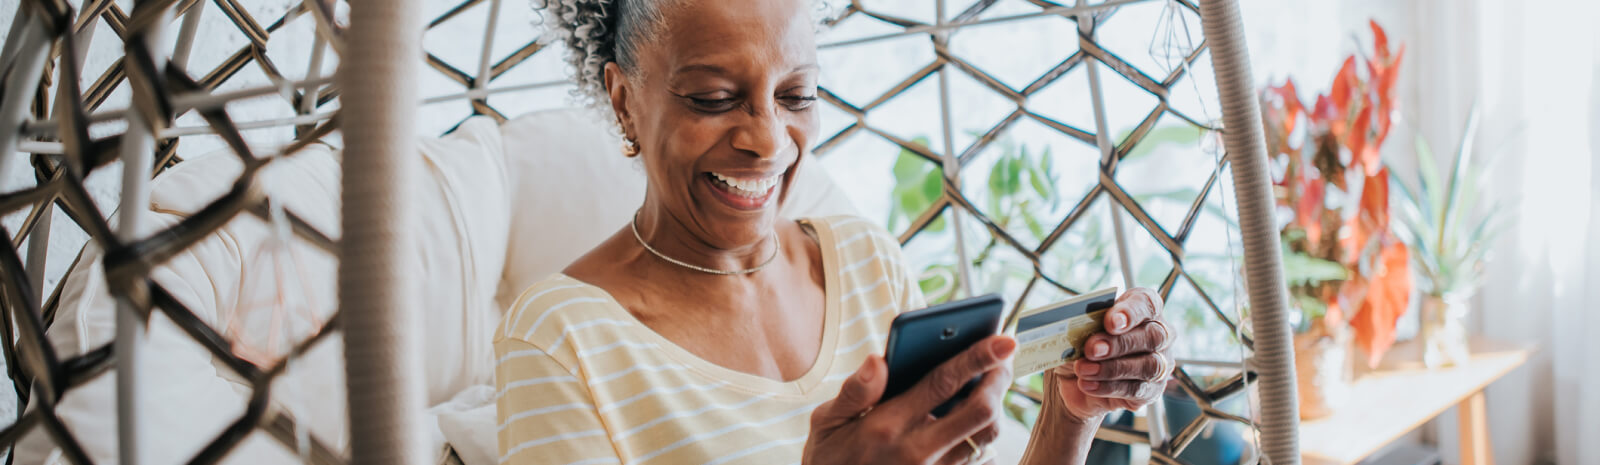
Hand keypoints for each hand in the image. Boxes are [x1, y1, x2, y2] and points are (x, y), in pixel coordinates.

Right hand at [804, 336, 1016, 464]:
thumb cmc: (830, 457)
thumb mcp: (827, 422)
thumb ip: (854, 391)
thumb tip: (878, 360)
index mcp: (887, 425)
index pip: (942, 384)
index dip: (977, 358)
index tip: (1003, 340)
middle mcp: (917, 450)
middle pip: (979, 411)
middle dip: (999, 378)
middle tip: (1005, 355)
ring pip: (986, 436)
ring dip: (997, 404)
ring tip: (994, 379)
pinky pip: (977, 456)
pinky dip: (984, 430)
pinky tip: (978, 411)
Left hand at [1054, 288, 1172, 423]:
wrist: (1073, 378)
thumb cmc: (1080, 344)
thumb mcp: (1075, 330)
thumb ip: (1082, 324)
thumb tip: (1077, 327)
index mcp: (1142, 308)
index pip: (1147, 303)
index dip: (1131, 313)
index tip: (1110, 322)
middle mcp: (1159, 334)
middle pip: (1153, 336)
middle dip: (1119, 344)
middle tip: (1091, 350)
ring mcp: (1160, 364)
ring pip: (1149, 366)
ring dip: (1113, 369)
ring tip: (1083, 370)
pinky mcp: (1152, 391)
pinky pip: (1137, 390)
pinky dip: (1109, 387)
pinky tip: (1088, 384)